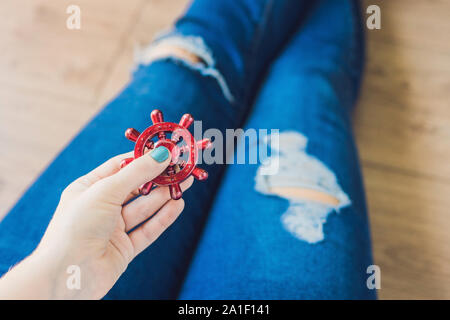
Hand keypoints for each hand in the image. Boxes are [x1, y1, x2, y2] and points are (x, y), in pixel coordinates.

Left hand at [0, 146, 192, 298]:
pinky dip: (163, 218)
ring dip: (164, 196)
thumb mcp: (106, 191)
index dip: (143, 158)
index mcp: (88, 188)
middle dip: (158, 177)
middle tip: (181, 168)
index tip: (166, 151)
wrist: (67, 276)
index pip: (120, 166)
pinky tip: (177, 205)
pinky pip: (148, 230)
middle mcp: (101, 207)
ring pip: (144, 208)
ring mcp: (113, 229)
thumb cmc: (77, 226)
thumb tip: (163, 153)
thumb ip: (137, 172)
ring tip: (185, 183)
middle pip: (135, 187)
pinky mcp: (124, 248)